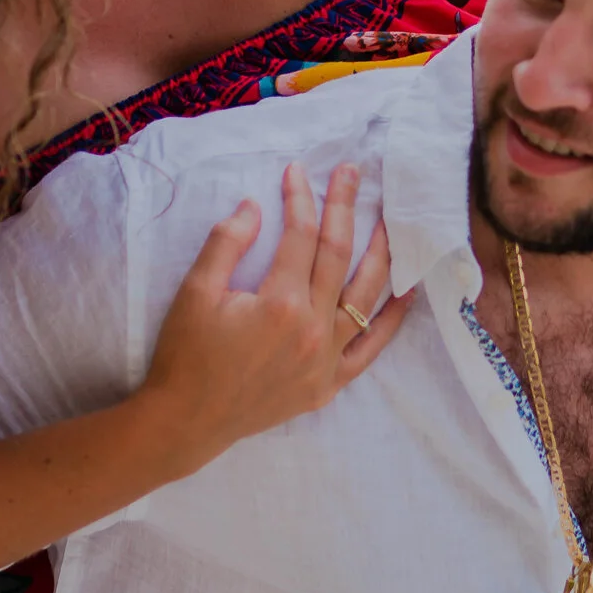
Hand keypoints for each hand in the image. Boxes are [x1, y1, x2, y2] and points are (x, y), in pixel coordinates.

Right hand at [142, 160, 407, 467]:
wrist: (185, 420)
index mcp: (279, 304)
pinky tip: (407, 292)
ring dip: (381, 253)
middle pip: (338, 255)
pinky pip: (371, 348)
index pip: (300, 236)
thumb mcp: (194, 291)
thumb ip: (226, 243)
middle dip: (345, 207)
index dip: (300, 198)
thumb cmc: (185, 355)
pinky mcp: (329, 384)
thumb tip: (255, 206)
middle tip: (352, 172)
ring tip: (387, 219)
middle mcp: (312, 330)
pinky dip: (392, 319)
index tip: (298, 171)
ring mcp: (326, 360)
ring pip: (365, 295)